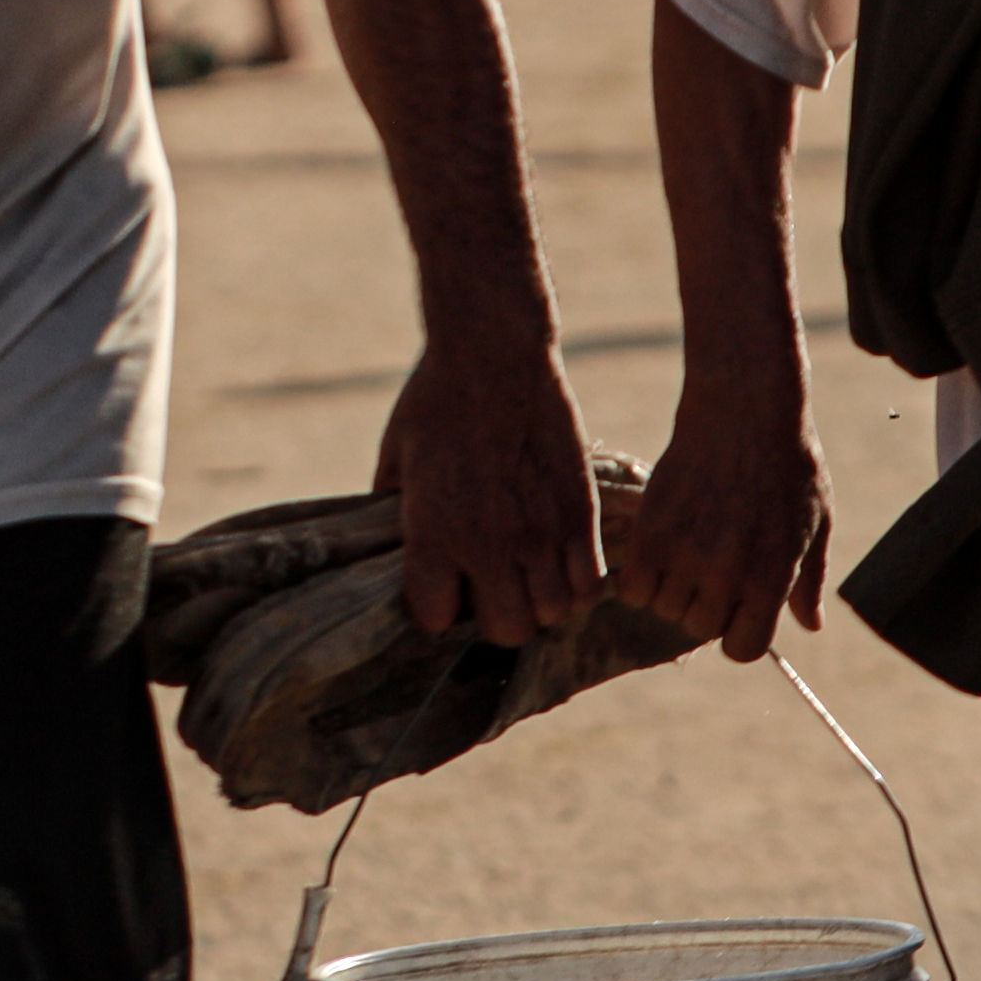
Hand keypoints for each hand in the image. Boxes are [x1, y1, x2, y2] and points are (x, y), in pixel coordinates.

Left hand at [375, 330, 607, 649]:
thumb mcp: (396, 455)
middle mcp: (489, 544)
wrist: (493, 351)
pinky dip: (581, 582)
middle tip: (494, 586)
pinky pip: (591, 581)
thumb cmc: (434, 398)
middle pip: (507, 630)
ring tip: (533, 573)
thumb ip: (395, 506)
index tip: (442, 588)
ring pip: (554, 612)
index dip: (438, 607)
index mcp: (434, 533)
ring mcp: (540, 531)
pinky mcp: (579, 512)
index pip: (436, 619)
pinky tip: (566, 559)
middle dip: (498, 617)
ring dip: (543, 601)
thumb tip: (389, 535)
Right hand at [617, 397, 829, 657]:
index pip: (743, 649)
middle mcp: (727, 576)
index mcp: (771, 580)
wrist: (745, 411)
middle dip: (703, 606)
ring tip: (684, 550)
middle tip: (707, 567)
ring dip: (671, 589)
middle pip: (698, 629)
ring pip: (664, 608)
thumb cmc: (788, 464)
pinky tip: (656, 551)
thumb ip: (809, 580)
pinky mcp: (651, 533)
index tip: (734, 609)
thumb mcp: (816, 522)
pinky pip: (632, 587)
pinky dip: (639, 578)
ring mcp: (686, 556)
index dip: (737, 633)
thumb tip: (811, 625)